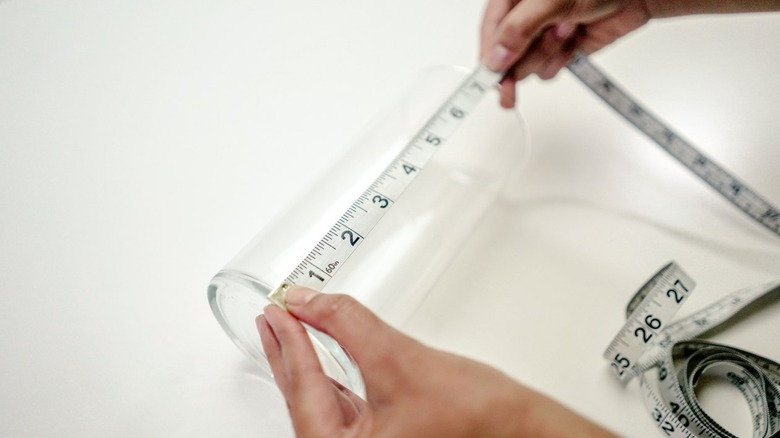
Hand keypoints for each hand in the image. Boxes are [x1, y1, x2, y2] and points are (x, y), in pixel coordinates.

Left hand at [257, 286, 614, 436]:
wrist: (521, 429)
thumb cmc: (476, 418)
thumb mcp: (398, 358)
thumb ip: (346, 323)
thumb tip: (307, 300)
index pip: (304, 388)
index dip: (289, 341)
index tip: (277, 310)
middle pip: (303, 399)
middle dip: (287, 353)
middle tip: (272, 317)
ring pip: (319, 402)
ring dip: (305, 363)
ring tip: (289, 329)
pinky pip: (340, 405)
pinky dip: (329, 375)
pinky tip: (321, 357)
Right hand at [480, 0, 652, 106]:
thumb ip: (520, 28)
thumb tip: (496, 57)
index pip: (490, 31)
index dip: (489, 56)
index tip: (492, 78)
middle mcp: (525, 18)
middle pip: (506, 54)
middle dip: (526, 56)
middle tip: (536, 59)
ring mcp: (542, 36)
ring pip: (528, 66)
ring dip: (550, 54)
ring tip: (569, 30)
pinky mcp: (561, 51)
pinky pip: (548, 71)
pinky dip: (563, 61)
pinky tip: (575, 41)